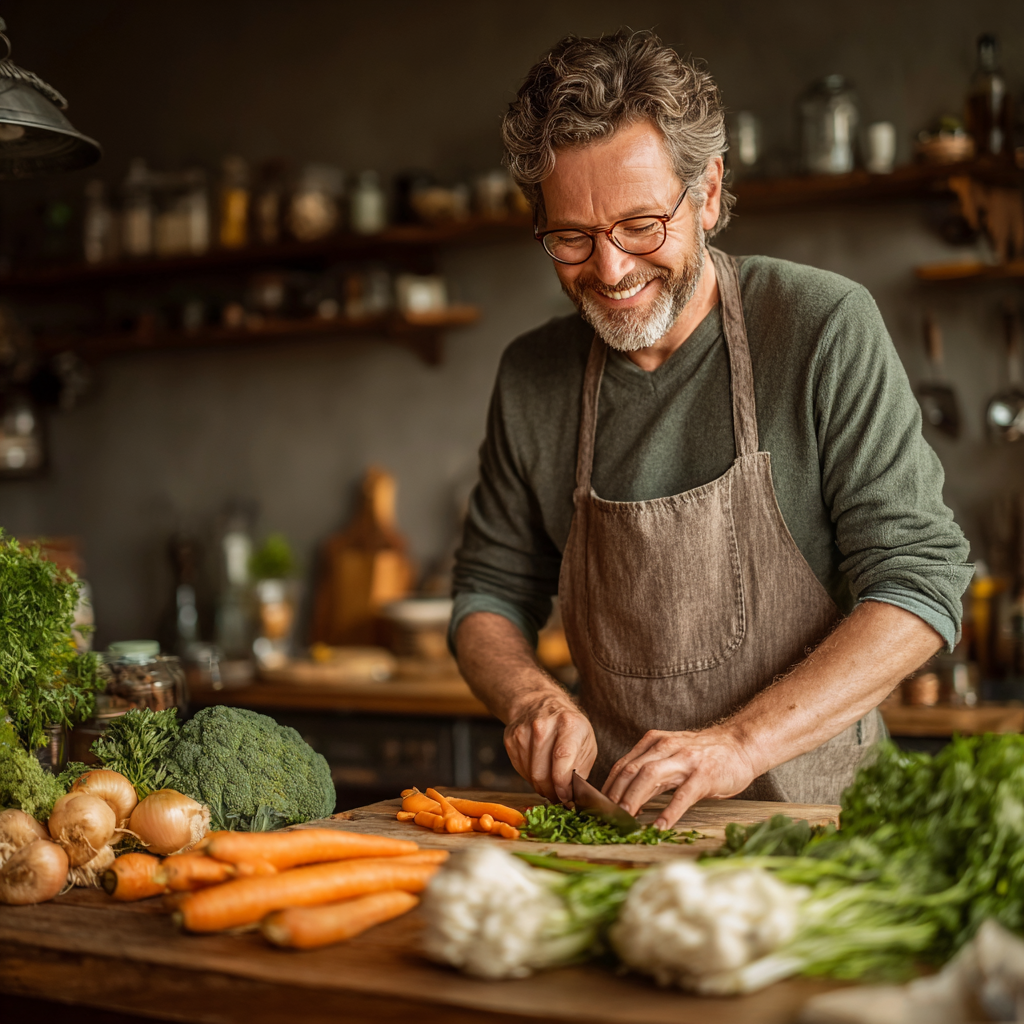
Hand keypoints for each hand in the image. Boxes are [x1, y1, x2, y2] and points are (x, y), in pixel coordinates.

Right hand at [504, 695, 596, 803]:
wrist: (541, 703)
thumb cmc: (569, 727)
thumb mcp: (586, 743)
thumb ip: (581, 770)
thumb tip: (572, 797)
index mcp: (568, 724)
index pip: (562, 758)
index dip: (563, 784)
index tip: (566, 797)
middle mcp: (543, 725)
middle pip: (542, 772)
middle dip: (552, 792)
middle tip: (559, 797)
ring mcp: (523, 732)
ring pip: (530, 775)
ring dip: (541, 787)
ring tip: (551, 783)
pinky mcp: (511, 739)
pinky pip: (520, 770)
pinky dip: (530, 777)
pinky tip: (539, 769)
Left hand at [603, 727, 757, 828]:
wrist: (740, 744)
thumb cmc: (703, 755)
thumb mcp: (671, 754)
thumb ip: (650, 769)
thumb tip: (624, 795)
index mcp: (654, 742)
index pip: (622, 765)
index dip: (607, 787)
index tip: (597, 806)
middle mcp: (666, 747)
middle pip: (631, 770)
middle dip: (614, 795)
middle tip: (604, 817)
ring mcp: (685, 760)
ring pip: (650, 777)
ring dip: (633, 800)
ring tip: (624, 820)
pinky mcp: (704, 774)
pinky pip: (682, 795)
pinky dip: (668, 811)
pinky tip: (659, 826)